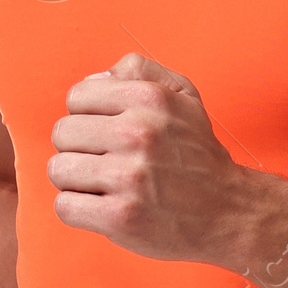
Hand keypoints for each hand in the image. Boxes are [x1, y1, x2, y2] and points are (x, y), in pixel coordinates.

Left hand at [49, 50, 253, 266]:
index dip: (87, 117)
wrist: (228, 212)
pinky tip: (101, 207)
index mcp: (150, 98)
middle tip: (105, 162)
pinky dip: (78, 209)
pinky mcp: (121, 217)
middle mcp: (139, 133)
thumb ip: (139, 70)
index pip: (77, 97)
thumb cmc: (198, 154)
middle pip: (62, 134)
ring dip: (75, 181)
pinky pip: (65, 206)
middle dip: (78, 149)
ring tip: (103, 186)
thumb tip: (94, 80)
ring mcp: (129, 177)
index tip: (107, 134)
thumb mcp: (183, 95)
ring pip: (58, 170)